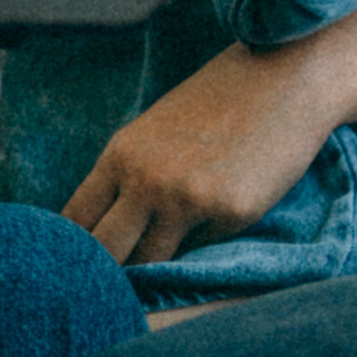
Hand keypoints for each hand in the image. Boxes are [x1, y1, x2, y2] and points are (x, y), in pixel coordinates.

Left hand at [63, 40, 336, 265]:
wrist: (282, 78)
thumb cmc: (217, 102)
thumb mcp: (154, 132)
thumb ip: (126, 175)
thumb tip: (101, 232)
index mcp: (121, 155)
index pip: (76, 221)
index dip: (74, 247)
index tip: (82, 260)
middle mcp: (148, 181)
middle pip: (106, 253)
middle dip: (107, 270)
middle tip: (114, 279)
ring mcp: (189, 201)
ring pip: (153, 262)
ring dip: (157, 261)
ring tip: (167, 250)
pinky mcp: (230, 215)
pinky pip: (203, 248)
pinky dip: (205, 240)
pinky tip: (222, 210)